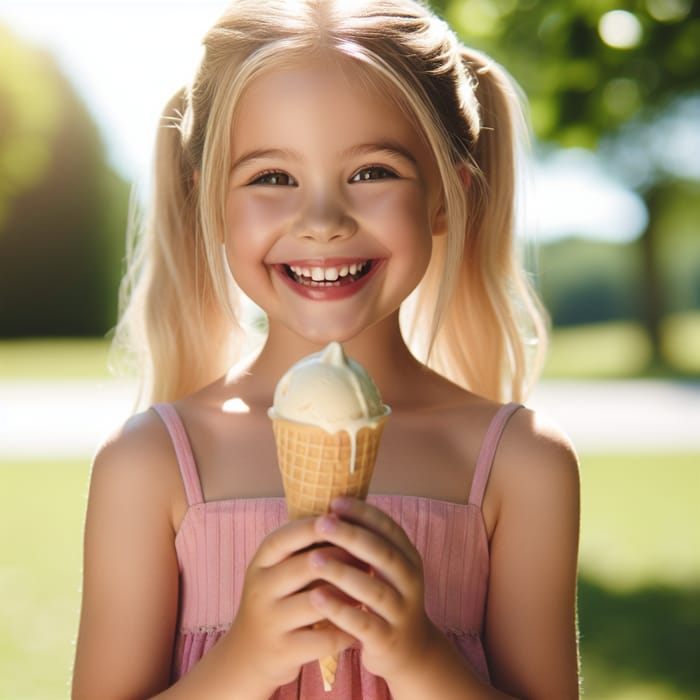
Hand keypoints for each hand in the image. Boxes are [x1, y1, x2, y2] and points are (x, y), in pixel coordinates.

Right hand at [224, 518, 354, 690]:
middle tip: (368, 558)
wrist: (247, 657)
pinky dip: (346, 631)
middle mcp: (260, 589)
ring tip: (370, 590)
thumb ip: (304, 549)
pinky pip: (324, 638)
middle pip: (306, 566)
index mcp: (260, 563)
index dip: (314, 527)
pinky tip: (360, 624)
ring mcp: (270, 621)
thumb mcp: (278, 571)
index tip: (342, 519)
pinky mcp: (283, 651)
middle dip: (341, 559)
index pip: (285, 537)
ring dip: (349, 595)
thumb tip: (349, 519)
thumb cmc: (277, 601)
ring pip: (318, 602)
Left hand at [308, 498, 439, 682]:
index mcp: (409, 557)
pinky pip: (364, 623)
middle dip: (351, 536)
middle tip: (321, 523)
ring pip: (373, 589)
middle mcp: (410, 581)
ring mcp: (401, 611)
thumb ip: (367, 542)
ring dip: (342, 572)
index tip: (335, 501)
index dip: (363, 513)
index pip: (388, 528)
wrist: (410, 651)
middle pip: (382, 554)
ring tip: (313, 560)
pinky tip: (317, 597)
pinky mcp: (388, 639)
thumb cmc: (386, 598)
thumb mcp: (386, 569)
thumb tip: (332, 505)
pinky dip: (340, 610)